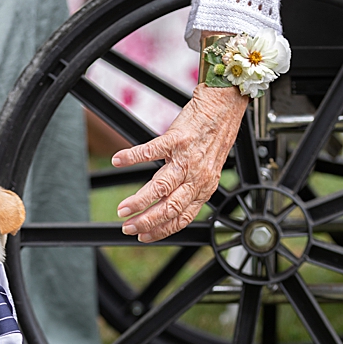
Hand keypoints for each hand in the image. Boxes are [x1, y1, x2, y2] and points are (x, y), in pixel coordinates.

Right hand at [112, 84, 248, 241]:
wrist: (224, 107)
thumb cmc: (213, 137)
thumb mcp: (208, 170)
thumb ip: (191, 187)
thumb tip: (170, 203)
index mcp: (204, 188)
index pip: (182, 217)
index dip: (162, 230)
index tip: (144, 236)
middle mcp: (196, 176)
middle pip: (170, 207)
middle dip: (147, 221)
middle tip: (127, 227)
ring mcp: (186, 158)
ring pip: (161, 187)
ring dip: (139, 201)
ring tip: (122, 209)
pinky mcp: (177, 138)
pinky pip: (151, 151)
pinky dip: (132, 157)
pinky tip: (118, 160)